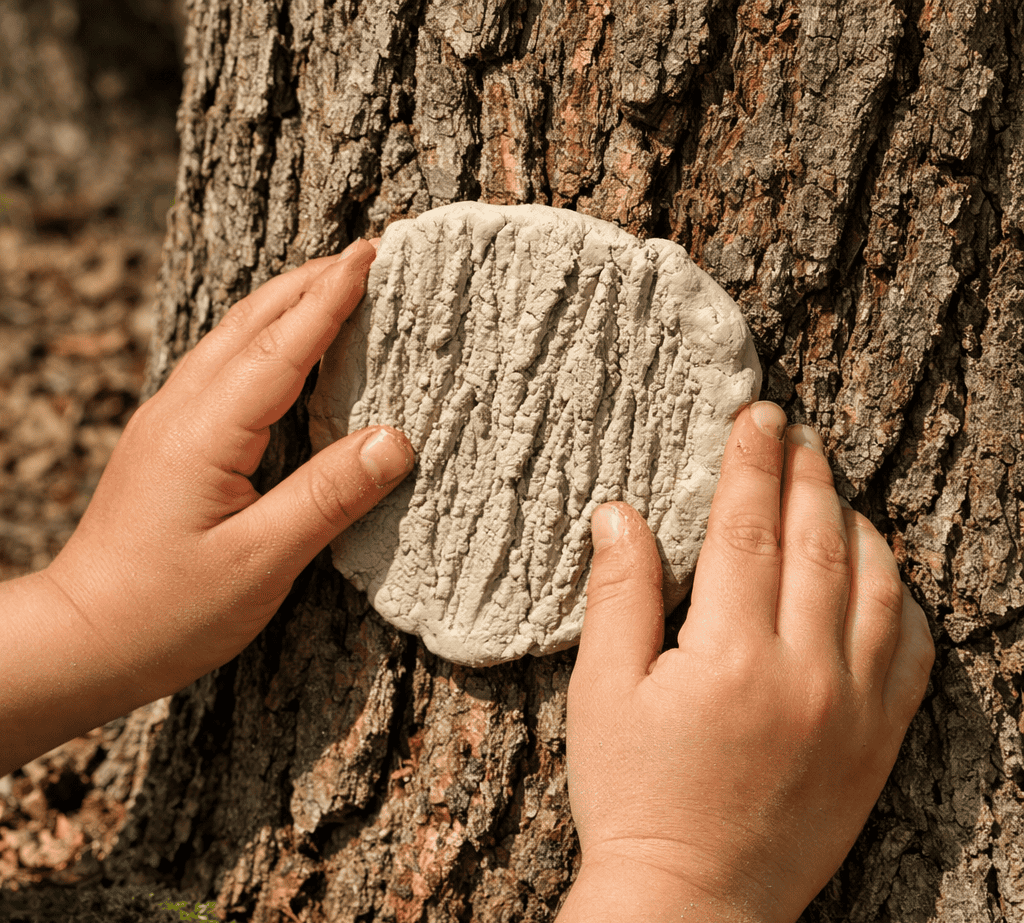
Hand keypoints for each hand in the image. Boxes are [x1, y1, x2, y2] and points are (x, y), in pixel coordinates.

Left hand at [1, 239, 414, 772]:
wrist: (82, 637)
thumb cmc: (167, 609)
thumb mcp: (260, 562)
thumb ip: (329, 497)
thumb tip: (396, 440)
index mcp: (206, 432)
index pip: (281, 346)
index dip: (331, 298)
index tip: (372, 255)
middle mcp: (181, 410)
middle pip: (251, 322)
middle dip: (310, 281)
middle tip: (367, 253)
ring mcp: (167, 421)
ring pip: (232, 337)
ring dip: (286, 302)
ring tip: (334, 284)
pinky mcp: (166, 439)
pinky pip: (222, 365)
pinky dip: (264, 338)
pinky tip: (285, 349)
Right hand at [559, 402, 933, 922]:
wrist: (695, 902)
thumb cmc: (634, 797)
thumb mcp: (603, 692)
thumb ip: (619, 594)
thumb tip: (621, 513)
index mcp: (731, 656)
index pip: (748, 529)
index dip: (751, 463)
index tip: (756, 416)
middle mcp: (807, 674)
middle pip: (817, 542)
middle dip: (805, 474)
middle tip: (796, 430)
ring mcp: (855, 709)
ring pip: (878, 585)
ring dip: (856, 522)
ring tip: (833, 486)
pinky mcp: (879, 741)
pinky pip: (914, 649)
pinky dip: (903, 595)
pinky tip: (880, 570)